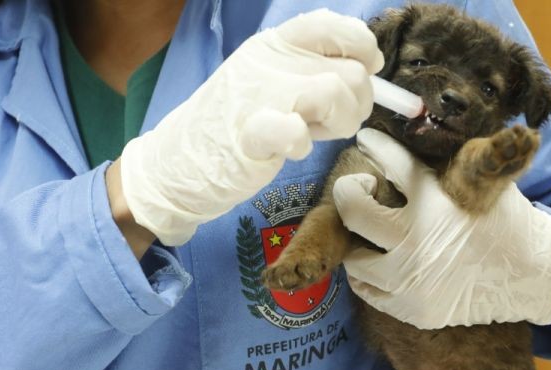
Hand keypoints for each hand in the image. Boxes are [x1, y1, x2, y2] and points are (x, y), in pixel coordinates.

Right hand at [118, 9, 383, 246]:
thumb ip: (314, 69)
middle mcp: (270, 62)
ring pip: (337, 95)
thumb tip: (371, 68)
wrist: (179, 161)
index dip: (361, 46)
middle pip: (351, 72)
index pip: (332, 26)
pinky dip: (302, 144)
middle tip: (326, 124)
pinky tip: (290, 148)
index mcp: (275, 45)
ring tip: (307, 135)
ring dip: (336, 125)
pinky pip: (297, 130)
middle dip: (354, 105)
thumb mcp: (272, 80)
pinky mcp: (250, 134)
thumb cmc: (235, 124)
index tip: (368, 69)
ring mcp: (259, 95)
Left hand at [333, 128, 550, 330]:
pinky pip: (367, 289)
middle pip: (353, 211)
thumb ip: (447, 166)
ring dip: (357, 240)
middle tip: (355, 189)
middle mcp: (418, 240)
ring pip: (353, 257)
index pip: (392, 164)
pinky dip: (369, 274)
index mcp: (437, 202)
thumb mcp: (483, 184)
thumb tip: (416, 129)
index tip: (365, 140)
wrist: (531, 277)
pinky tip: (379, 260)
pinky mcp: (411, 308)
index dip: (375, 146)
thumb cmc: (504, 223)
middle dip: (348, 193)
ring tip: (369, 231)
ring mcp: (411, 279)